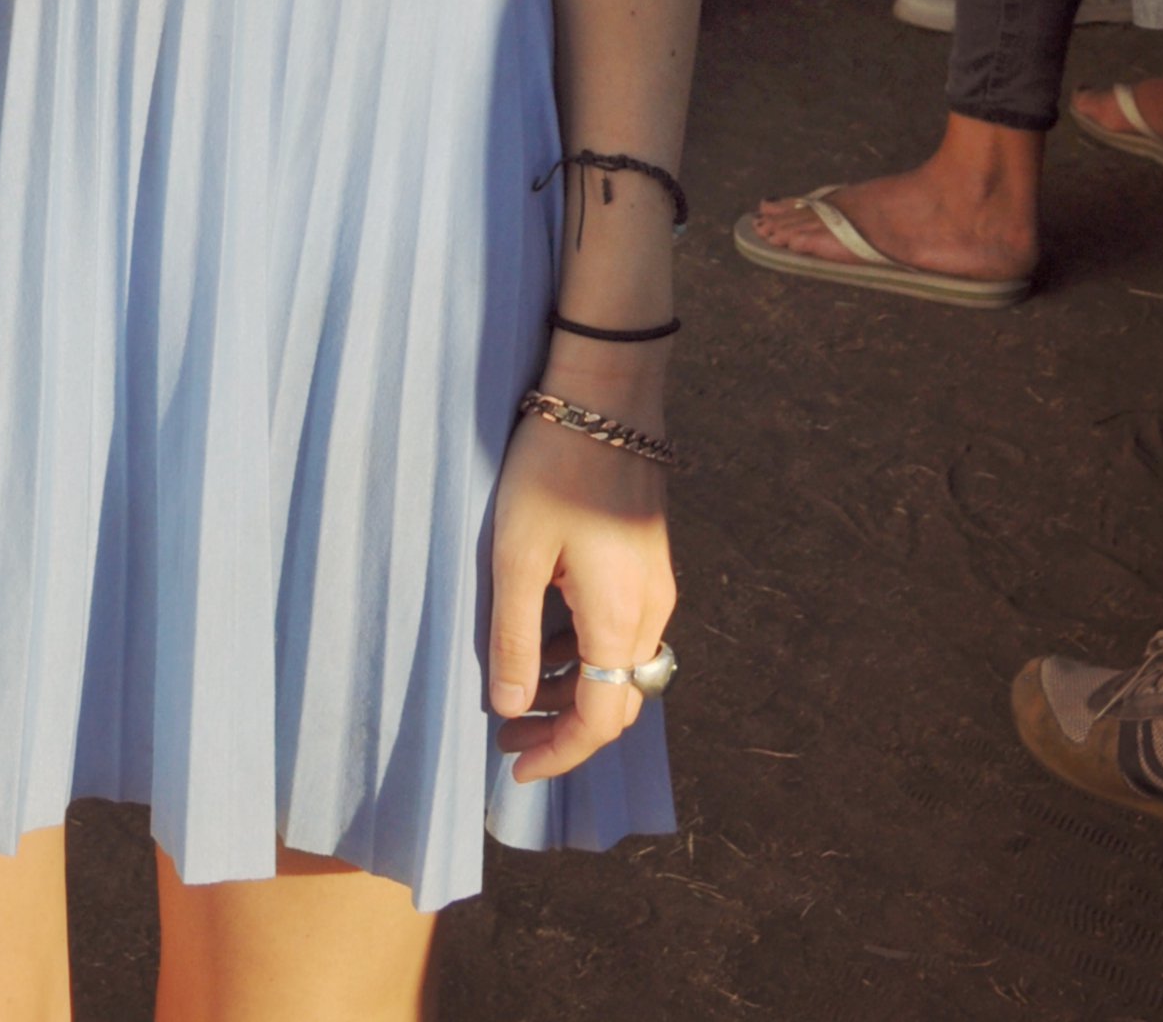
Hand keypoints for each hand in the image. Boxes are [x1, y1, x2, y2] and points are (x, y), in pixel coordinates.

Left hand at [488, 416, 673, 783]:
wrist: (607, 395)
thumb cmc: (553, 468)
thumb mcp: (517, 555)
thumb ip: (515, 638)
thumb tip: (511, 710)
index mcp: (620, 618)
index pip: (600, 719)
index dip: (561, 754)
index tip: (516, 768)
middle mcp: (650, 611)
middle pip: (616, 701)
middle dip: (564, 728)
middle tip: (508, 733)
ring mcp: (655, 585)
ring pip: (621, 668)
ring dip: (574, 690)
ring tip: (518, 690)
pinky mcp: (648, 562)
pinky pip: (624, 632)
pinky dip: (587, 652)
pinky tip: (547, 636)